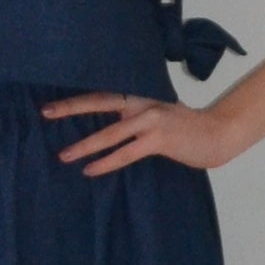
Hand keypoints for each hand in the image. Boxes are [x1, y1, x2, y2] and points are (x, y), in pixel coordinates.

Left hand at [41, 91, 240, 177]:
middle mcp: (143, 103)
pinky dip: (107, 161)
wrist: (219, 133)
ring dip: (85, 145)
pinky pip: (126, 152)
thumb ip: (135, 119)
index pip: (103, 94)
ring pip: (110, 132)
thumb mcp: (159, 117)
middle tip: (45, 113)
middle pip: (100, 103)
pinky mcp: (159, 139)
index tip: (52, 104)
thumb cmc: (187, 130)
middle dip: (71, 108)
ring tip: (64, 155)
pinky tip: (91, 169)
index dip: (77, 99)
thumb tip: (108, 130)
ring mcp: (151, 120)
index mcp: (141, 97)